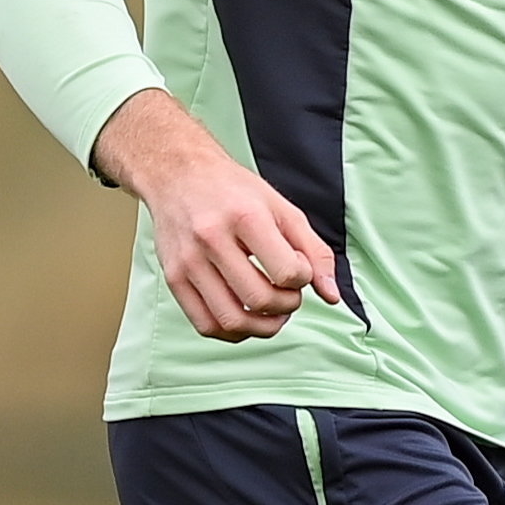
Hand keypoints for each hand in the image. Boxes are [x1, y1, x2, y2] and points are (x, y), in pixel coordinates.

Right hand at [92, 89, 340, 340]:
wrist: (178, 173)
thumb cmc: (231, 190)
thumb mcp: (281, 208)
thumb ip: (314, 251)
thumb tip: (331, 295)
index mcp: (245, 217)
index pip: (287, 272)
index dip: (303, 280)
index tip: (298, 270)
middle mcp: (212, 239)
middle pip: (260, 299)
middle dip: (287, 305)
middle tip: (288, 294)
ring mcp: (188, 261)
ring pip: (232, 320)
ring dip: (262, 327)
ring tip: (270, 312)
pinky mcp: (173, 277)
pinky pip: (205, 324)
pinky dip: (232, 332)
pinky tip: (244, 317)